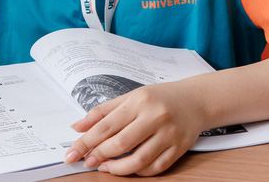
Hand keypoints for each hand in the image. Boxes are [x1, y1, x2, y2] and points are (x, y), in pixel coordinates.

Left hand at [64, 82, 206, 175]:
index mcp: (141, 101)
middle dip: (99, 156)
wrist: (196, 100)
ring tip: (106, 167)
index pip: (106, 126)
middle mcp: (156, 117)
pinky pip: (155, 168)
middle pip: (120, 144)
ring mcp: (169, 134)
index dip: (86, 142)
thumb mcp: (131, 96)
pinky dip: (138, 172)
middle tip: (89, 161)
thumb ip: (103, 111)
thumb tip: (78, 127)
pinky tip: (129, 168)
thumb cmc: (161, 97)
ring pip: (138, 161)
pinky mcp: (179, 148)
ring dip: (117, 169)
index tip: (73, 153)